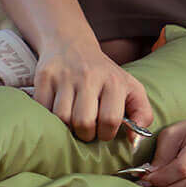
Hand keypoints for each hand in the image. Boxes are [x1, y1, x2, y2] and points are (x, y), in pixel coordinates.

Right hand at [33, 37, 152, 142]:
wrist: (71, 45)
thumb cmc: (104, 75)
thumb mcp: (131, 88)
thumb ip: (142, 114)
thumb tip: (133, 141)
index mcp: (114, 81)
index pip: (110, 120)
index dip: (106, 134)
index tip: (103, 131)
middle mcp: (89, 76)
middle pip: (83, 122)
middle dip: (85, 134)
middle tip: (86, 129)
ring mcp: (65, 76)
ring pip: (62, 118)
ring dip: (66, 127)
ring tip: (72, 121)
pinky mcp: (45, 76)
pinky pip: (43, 109)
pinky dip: (49, 116)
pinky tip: (57, 111)